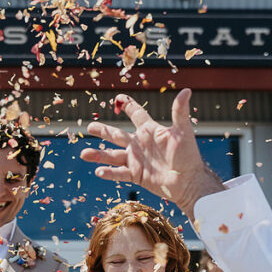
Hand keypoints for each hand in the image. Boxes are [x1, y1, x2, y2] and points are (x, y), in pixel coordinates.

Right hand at [79, 90, 224, 216]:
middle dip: (103, 131)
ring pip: (113, 156)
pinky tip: (98, 171)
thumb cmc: (188, 155)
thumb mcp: (183, 132)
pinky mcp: (136, 175)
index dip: (128, 105)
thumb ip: (179, 112)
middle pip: (117, 135)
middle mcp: (140, 144)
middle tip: (90, 127)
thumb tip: (186, 90)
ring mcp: (136, 160)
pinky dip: (109, 173)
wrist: (188, 181)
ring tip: (83, 154)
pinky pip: (119, 173)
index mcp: (150, 131)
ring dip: (98, 155)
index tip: (119, 98)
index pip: (137, 114)